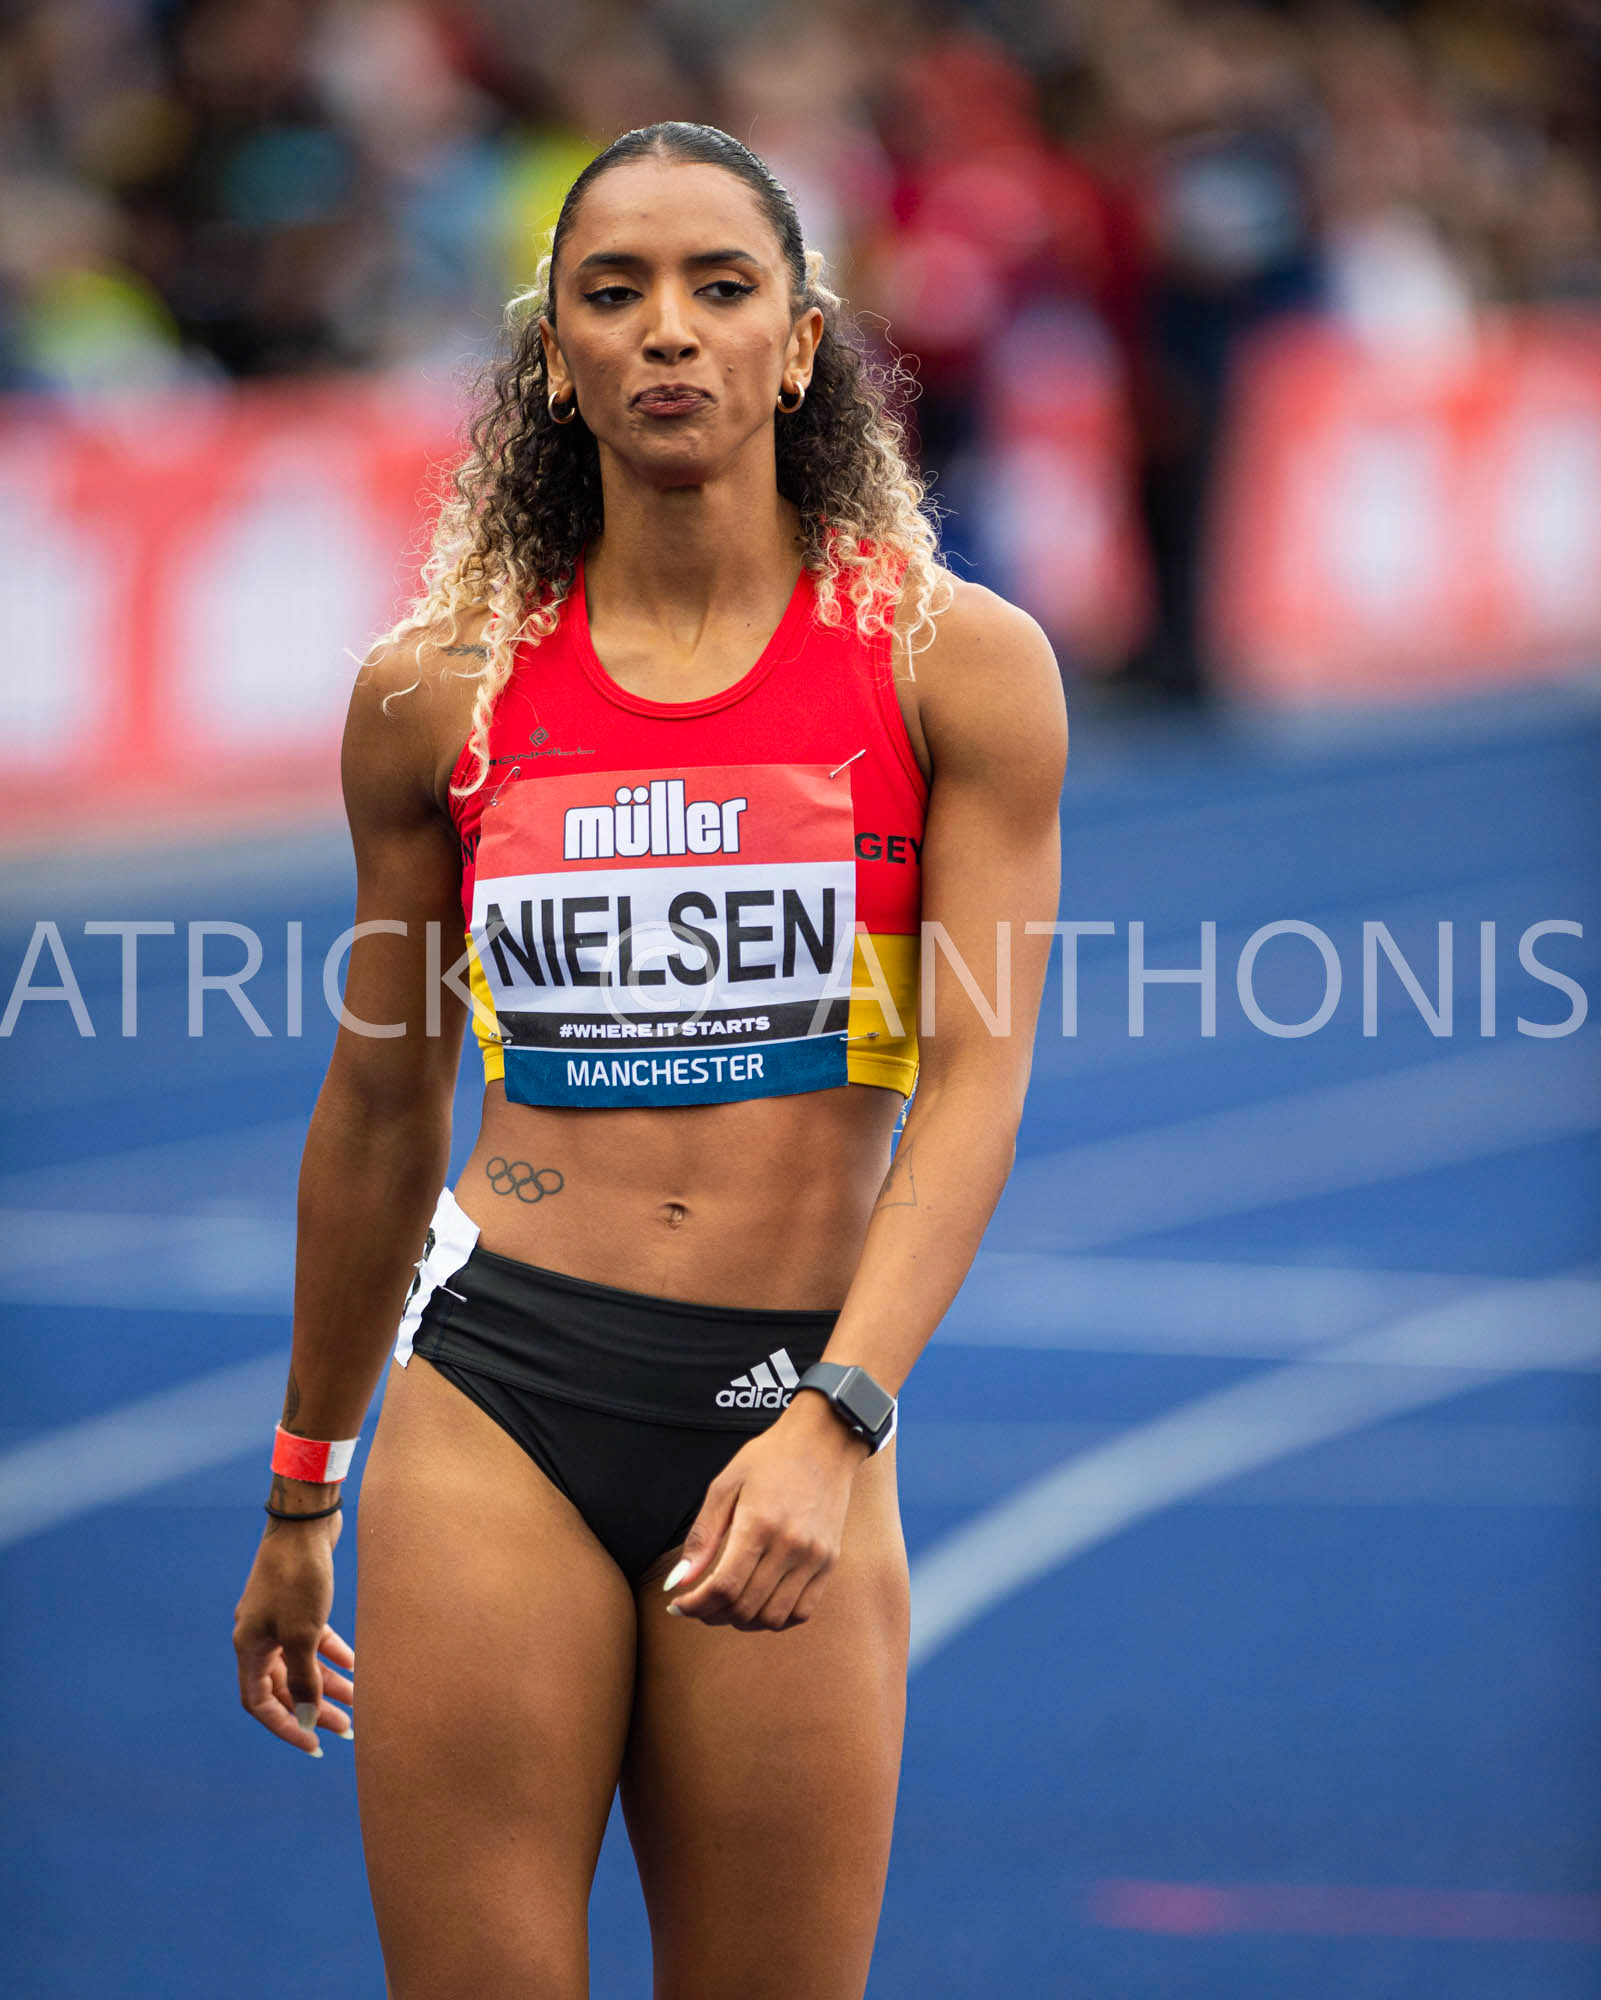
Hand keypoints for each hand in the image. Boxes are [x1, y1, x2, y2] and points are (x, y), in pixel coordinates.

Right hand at [233, 1509, 354, 1755]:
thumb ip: (304, 1679)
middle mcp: (259, 1636)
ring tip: (360, 1703)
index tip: (314, 1744)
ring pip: (303, 1664)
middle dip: (315, 1708)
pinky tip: (359, 1665)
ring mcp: (278, 1619)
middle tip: (348, 1729)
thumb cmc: (299, 1577)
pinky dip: (334, 1654)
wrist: (306, 1521)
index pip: (261, 1703)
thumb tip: (308, 1718)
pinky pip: (315, 1640)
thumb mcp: (303, 1634)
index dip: (286, 1726)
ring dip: (329, 1684)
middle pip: (285, 1687)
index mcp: (248, 1647)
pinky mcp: (299, 1603)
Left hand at [664, 1394, 869, 1631]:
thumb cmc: (769, 1459)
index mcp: (759, 1524)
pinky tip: (759, 1604)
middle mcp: (790, 1545)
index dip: (695, 1605)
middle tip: (698, 1606)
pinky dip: (776, 1619)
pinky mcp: (829, 1562)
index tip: (678, 1605)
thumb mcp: (725, 1486)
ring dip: (743, 1621)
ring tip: (726, 1606)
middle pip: (745, 1607)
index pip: (723, 1587)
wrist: (823, 1442)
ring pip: (773, 1618)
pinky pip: (802, 1612)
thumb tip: (678, 1582)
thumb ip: (702, 1537)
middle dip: (712, 1614)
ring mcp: (814, 1557)